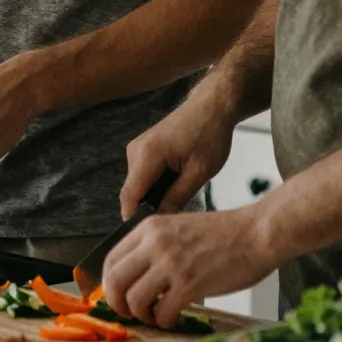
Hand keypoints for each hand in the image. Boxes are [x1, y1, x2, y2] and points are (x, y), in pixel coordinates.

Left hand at [101, 207, 278, 328]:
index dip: (109, 284)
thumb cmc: (225, 234)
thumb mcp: (180, 228)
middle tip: (130, 313)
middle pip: (115, 281)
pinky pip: (161, 312)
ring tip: (156, 316)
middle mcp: (156, 243)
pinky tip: (174, 318)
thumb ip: (156, 247)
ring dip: (142, 315)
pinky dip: (164, 321)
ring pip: (134, 300)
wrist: (257, 233)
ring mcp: (171, 263)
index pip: (111, 259)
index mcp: (151, 228)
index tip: (117, 296)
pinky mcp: (189, 284)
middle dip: (117, 304)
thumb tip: (136, 276)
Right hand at [119, 82, 237, 220]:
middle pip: (132, 193)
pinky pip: (142, 176)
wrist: (212, 105)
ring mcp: (137, 149)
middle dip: (147, 210)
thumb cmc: (210, 134)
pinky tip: (175, 187)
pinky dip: (155, 186)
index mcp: (148, 155)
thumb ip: (177, 197)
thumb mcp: (199, 172)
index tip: (147, 236)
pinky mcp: (143, 149)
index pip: (130, 197)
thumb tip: (160, 220)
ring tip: (178, 202)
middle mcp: (136, 150)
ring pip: (137, 186)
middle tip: (170, 223)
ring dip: (152, 198)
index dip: (134, 219)